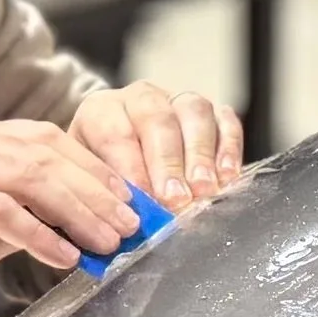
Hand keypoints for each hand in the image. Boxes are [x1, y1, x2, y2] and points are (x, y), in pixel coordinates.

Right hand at [0, 117, 140, 310]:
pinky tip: (63, 256)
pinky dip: (38, 234)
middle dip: (95, 190)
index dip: (92, 169)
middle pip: (44, 154)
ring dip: (76, 211)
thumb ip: (26, 214)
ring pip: (28, 176)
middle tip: (130, 224)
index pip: (46, 139)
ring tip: (108, 241)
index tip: (129, 201)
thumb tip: (86, 224)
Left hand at [69, 82, 243, 211]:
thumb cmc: (100, 172)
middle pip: (157, 119)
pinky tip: (228, 176)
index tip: (143, 198)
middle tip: (176, 200)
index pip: (114, 133)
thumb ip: (100, 192)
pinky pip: (224, 119)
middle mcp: (140, 98)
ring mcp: (177, 100)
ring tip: (204, 190)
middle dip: (168, 163)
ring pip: (193, 112)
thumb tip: (118, 218)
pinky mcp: (210, 111)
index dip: (130, 167)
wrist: (116, 151)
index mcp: (100, 111)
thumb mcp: (89, 179)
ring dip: (200, 154)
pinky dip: (228, 147)